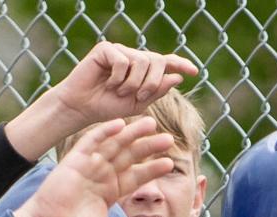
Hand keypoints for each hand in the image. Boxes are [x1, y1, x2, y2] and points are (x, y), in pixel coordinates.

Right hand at [5, 43, 197, 160]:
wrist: (82, 108)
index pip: (165, 62)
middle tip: (141, 95)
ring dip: (134, 82)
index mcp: (142, 70)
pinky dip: (119, 77)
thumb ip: (157, 91)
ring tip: (120, 92)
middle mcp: (132, 57)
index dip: (180, 64)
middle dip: (153, 81)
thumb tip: (177, 77)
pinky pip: (123, 61)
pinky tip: (108, 83)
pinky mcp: (105, 49)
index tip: (194, 72)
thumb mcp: (137, 104)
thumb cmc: (107, 107)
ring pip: (141, 61)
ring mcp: (119, 51)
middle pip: (156, 60)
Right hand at [14, 117, 173, 216]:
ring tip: (151, 123)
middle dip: (148, 147)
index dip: (152, 169)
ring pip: (114, 145)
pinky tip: (120, 123)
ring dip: (132, 134)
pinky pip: (91, 141)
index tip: (170, 163)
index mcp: (110, 192)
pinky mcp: (74, 161)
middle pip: (129, 157)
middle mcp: (101, 177)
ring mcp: (88, 167)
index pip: (136, 177)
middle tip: (168, 138)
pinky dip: (105, 132)